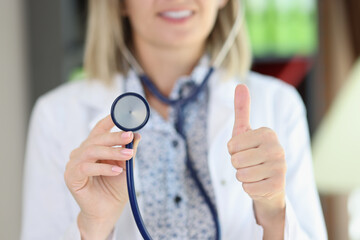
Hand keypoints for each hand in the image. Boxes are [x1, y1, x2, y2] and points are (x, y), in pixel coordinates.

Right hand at [64, 115, 140, 238]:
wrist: (108, 212)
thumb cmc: (115, 188)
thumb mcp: (126, 166)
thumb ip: (129, 151)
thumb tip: (137, 135)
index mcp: (94, 147)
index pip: (99, 129)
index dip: (109, 120)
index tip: (121, 114)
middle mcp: (81, 152)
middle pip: (97, 139)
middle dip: (115, 137)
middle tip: (130, 136)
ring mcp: (74, 164)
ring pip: (91, 151)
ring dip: (111, 152)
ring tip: (128, 156)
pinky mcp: (71, 177)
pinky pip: (86, 168)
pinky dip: (103, 168)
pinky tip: (117, 171)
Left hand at [227, 85, 285, 230]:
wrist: (268, 183)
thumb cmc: (252, 154)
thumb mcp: (244, 131)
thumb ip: (242, 109)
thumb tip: (240, 84)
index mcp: (267, 133)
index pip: (232, 145)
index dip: (232, 151)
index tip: (244, 150)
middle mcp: (277, 148)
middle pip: (236, 160)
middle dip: (237, 165)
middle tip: (248, 163)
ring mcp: (280, 168)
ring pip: (241, 175)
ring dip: (243, 176)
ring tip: (254, 173)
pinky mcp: (278, 186)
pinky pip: (248, 188)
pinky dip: (249, 188)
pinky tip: (259, 184)